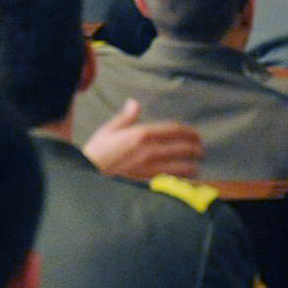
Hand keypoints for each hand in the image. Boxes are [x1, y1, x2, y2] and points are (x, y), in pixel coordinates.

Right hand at [82, 98, 203, 180]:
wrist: (87, 178)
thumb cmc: (96, 154)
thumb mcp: (108, 131)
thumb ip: (125, 117)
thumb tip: (134, 103)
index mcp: (142, 134)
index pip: (175, 130)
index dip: (190, 132)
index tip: (196, 135)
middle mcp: (151, 151)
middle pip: (184, 148)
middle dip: (196, 149)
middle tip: (201, 151)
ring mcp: (152, 169)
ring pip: (183, 167)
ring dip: (193, 165)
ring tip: (196, 165)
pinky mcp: (150, 185)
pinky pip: (173, 182)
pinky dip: (183, 181)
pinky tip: (186, 181)